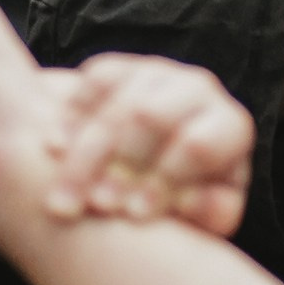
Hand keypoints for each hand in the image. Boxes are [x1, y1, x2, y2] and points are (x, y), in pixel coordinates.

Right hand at [40, 53, 253, 235]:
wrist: (156, 169)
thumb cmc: (187, 198)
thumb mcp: (208, 212)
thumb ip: (210, 211)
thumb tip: (194, 202)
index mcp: (230, 127)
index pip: (197, 145)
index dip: (163, 181)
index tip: (132, 216)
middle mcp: (198, 90)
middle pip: (149, 117)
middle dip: (118, 166)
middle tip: (95, 207)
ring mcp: (157, 73)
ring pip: (115, 102)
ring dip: (85, 155)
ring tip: (64, 198)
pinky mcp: (121, 68)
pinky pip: (92, 81)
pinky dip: (70, 117)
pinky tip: (53, 150)